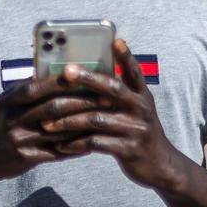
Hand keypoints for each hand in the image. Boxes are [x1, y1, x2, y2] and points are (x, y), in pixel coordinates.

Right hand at [0, 73, 105, 189]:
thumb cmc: (1, 123)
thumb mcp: (8, 102)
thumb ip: (30, 89)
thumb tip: (59, 71)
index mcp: (9, 99)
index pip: (40, 86)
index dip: (64, 81)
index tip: (87, 76)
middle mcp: (13, 118)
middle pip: (54, 107)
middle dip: (83, 101)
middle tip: (107, 97)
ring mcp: (20, 139)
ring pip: (59, 130)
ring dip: (84, 123)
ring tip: (105, 118)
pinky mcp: (27, 158)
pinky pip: (58, 151)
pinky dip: (76, 145)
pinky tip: (93, 141)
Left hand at [42, 39, 184, 190]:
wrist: (159, 165)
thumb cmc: (137, 132)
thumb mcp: (135, 110)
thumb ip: (118, 96)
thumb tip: (89, 76)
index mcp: (142, 96)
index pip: (134, 72)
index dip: (126, 56)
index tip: (116, 40)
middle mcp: (141, 109)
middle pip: (112, 89)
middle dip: (87, 78)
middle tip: (65, 72)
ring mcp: (135, 129)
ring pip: (97, 119)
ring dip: (69, 121)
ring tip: (47, 123)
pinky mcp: (129, 149)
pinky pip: (96, 143)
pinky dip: (76, 144)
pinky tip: (60, 145)